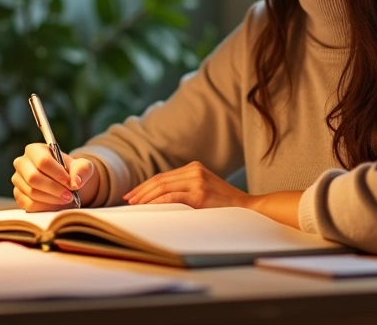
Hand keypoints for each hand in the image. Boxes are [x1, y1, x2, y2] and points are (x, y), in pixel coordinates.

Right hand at [12, 143, 96, 211]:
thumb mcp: (82, 166)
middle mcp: (21, 163)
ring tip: (66, 200)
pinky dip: (45, 207)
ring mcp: (17, 180)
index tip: (71, 184)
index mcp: (34, 150)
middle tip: (70, 196)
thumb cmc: (71, 171)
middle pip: (33, 178)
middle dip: (54, 189)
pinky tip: (56, 204)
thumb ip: (83, 169)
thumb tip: (76, 182)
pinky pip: (28, 204)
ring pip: (32, 192)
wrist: (64, 182)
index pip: (43, 161)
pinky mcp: (18, 195)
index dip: (58, 174)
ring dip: (51, 199)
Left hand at [123, 161, 250, 208]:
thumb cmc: (225, 205)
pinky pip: (172, 196)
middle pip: (160, 179)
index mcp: (194, 168)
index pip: (163, 176)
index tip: (132, 194)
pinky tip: (148, 207)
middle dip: (141, 190)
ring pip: (163, 186)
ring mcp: (198, 181)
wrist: (248, 209)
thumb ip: (186, 189)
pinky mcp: (200, 194)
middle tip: (127, 199)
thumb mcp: (204, 191)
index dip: (145, 185)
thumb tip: (159, 199)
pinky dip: (157, 201)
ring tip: (134, 204)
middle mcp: (195, 171)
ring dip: (145, 196)